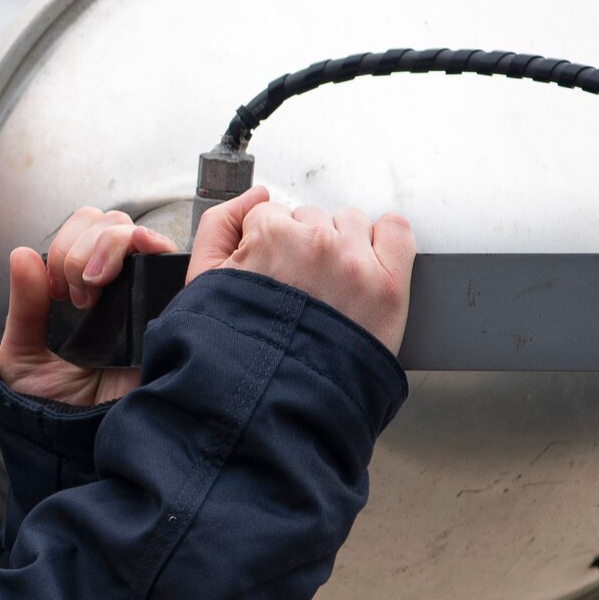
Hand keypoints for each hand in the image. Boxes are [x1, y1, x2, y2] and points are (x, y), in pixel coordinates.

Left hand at [0, 208, 177, 404]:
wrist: (79, 444)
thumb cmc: (52, 407)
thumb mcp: (22, 355)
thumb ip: (23, 307)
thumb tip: (22, 253)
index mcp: (76, 290)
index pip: (80, 232)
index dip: (67, 247)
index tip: (57, 290)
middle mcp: (112, 289)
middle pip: (109, 224)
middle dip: (86, 245)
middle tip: (76, 293)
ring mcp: (142, 298)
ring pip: (138, 236)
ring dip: (112, 245)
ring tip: (96, 287)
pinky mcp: (167, 312)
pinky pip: (172, 264)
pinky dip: (155, 249)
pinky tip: (136, 267)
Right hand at [189, 186, 413, 354]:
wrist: (278, 403)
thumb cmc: (240, 351)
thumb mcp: (203, 285)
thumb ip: (218, 226)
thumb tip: (253, 196)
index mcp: (270, 236)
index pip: (272, 216)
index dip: (269, 249)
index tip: (274, 277)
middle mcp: (316, 243)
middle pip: (313, 219)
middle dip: (305, 248)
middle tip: (300, 292)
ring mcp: (356, 262)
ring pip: (350, 223)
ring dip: (341, 247)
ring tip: (328, 292)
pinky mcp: (390, 284)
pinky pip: (396, 230)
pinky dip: (384, 243)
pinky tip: (365, 273)